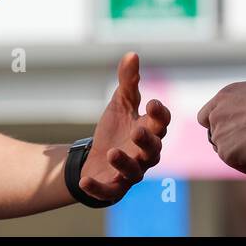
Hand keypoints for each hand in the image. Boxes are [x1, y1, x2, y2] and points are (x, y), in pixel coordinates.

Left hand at [78, 53, 170, 202]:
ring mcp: (131, 172)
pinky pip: (108, 191)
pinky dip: (97, 188)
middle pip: (153, 149)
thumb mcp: (120, 103)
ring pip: (134, 171)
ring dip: (124, 162)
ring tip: (112, 151)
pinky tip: (84, 181)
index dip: (160, 114)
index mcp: (149, 130)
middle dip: (146, 140)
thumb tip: (132, 54)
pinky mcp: (114, 188)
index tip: (153, 103)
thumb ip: (128, 81)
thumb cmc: (116, 129)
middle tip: (137, 130)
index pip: (162, 123)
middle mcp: (145, 154)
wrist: (97, 157)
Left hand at [197, 80, 245, 174]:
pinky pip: (243, 166)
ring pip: (232, 154)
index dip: (219, 128)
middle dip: (237, 146)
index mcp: (223, 97)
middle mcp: (216, 114)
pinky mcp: (226, 152)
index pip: (206, 117)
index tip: (234, 134)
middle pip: (217, 139)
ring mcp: (218, 134)